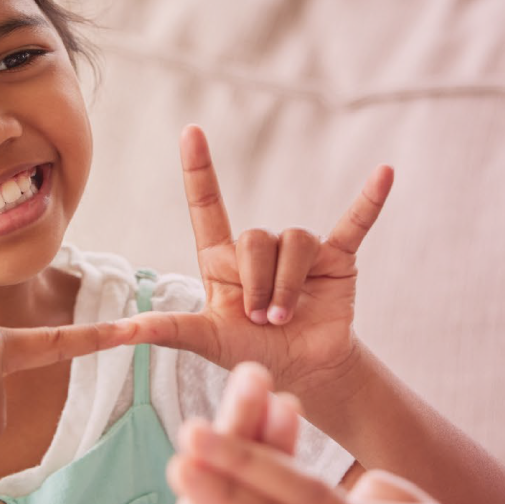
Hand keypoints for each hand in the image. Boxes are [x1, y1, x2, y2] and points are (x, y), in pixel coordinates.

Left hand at [127, 124, 392, 399]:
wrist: (301, 372)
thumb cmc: (249, 353)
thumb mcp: (204, 341)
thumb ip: (166, 330)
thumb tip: (119, 331)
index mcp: (221, 259)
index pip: (207, 205)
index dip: (199, 169)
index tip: (190, 131)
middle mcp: (259, 247)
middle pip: (255, 237)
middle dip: (259, 282)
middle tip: (261, 319)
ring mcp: (300, 251)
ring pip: (293, 241)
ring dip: (288, 284)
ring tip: (285, 317)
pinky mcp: (337, 260)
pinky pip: (354, 224)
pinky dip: (369, 202)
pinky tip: (385, 175)